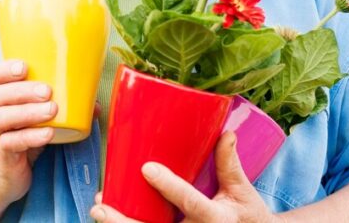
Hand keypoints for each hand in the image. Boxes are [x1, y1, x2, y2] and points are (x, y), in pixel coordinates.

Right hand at [0, 59, 57, 204]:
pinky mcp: (2, 158)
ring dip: (29, 112)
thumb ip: (56, 109)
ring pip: (2, 119)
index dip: (4, 70)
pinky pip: (11, 144)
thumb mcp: (32, 123)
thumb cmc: (18, 143)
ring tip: (52, 110)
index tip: (24, 66)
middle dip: (22, 90)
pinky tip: (48, 134)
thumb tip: (93, 104)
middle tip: (47, 90)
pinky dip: (30, 137)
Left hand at [91, 132, 281, 222]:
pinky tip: (112, 220)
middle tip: (101, 207)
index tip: (148, 168)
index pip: (190, 202)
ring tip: (99, 212)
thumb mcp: (242, 192)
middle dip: (125, 221)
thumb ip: (229, 164)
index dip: (169, 186)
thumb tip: (226, 133)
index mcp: (216, 218)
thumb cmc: (248, 217)